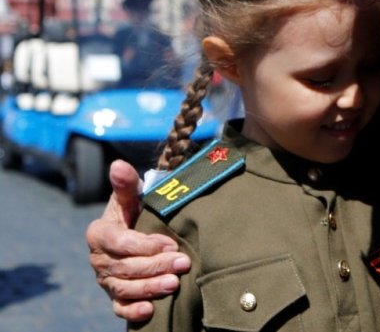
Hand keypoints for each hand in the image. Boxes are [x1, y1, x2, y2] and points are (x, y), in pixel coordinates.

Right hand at [86, 160, 190, 321]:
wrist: (136, 231)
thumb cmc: (135, 211)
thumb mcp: (131, 196)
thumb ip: (126, 184)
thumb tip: (119, 165)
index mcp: (100, 233)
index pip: (119, 242)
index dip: (144, 245)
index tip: (170, 242)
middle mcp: (99, 259)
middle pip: (124, 268)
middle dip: (155, 266)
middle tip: (183, 262)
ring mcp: (106, 280)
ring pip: (124, 289)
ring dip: (150, 288)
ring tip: (175, 283)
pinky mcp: (116, 296)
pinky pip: (120, 308)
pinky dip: (134, 311)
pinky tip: (151, 310)